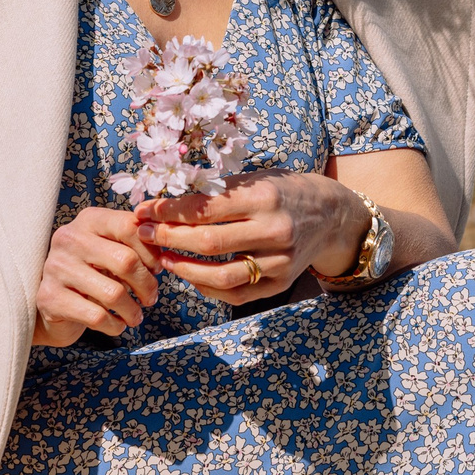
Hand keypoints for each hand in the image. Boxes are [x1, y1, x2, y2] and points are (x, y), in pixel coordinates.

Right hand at [33, 206, 161, 346]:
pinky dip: (115, 325)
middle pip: (125, 261)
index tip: (156, 269)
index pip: (129, 227)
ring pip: (113, 293)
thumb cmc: (90, 272)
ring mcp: (56, 267)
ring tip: (136, 316)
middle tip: (151, 298)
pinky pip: (96, 316)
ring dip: (132, 310)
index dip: (151, 251)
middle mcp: (69, 238)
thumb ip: (133, 246)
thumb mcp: (110, 250)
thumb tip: (164, 258)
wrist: (51, 301)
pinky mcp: (50, 297)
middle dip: (146, 285)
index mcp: (88, 220)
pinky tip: (117, 325)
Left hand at [135, 171, 368, 306]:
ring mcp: (280, 262)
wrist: (331, 215)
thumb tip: (164, 204)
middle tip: (146, 233)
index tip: (143, 211)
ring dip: (183, 269)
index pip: (205, 208)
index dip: (168, 212)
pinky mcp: (281, 283)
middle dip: (169, 238)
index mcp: (264, 197)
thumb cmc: (283, 191)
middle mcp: (274, 231)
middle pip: (208, 242)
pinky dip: (207, 288)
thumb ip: (216, 193)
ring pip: (220, 275)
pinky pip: (236, 294)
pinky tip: (190, 275)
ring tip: (163, 258)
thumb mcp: (255, 180)